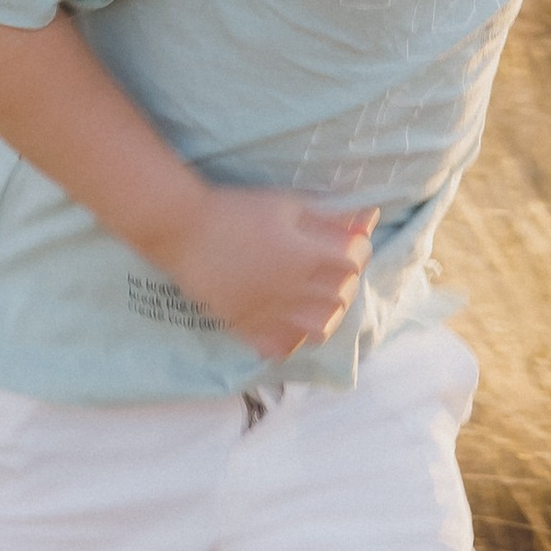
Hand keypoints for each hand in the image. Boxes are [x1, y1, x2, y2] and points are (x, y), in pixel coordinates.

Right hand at [142, 185, 378, 362]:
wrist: (183, 229)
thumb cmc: (236, 209)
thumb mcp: (286, 204)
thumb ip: (329, 217)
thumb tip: (367, 219)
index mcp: (307, 256)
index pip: (355, 261)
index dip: (358, 248)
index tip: (348, 240)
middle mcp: (294, 291)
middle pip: (342, 298)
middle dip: (345, 280)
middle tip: (332, 266)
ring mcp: (270, 313)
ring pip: (319, 329)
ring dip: (326, 313)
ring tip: (314, 298)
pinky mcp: (246, 326)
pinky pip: (280, 347)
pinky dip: (291, 338)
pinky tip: (286, 320)